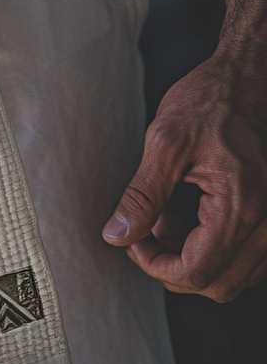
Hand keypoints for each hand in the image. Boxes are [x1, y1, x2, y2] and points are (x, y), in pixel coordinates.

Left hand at [102, 42, 266, 300]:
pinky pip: (244, 257)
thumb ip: (142, 195)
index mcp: (241, 208)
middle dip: (172, 268)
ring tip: (165, 217)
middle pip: (216, 285)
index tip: (132, 242)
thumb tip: (116, 235)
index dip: (155, 266)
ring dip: (193, 259)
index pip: (196, 273)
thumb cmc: (209, 101)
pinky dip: (212, 247)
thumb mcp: (165, 141)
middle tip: (143, 235)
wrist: (246, 78)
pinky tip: (186, 214)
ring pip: (232, 276)